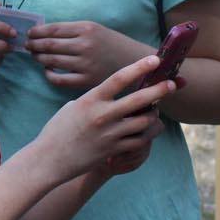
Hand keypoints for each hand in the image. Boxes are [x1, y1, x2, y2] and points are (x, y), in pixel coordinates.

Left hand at [25, 20, 141, 89]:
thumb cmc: (112, 44)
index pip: (53, 29)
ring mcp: (85, 64)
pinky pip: (59, 79)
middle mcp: (84, 45)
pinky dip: (49, 74)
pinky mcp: (86, 81)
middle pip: (49, 45)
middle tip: (27, 45)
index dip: (37, 32)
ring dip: (39, 58)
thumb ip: (73, 31)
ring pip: (51, 61)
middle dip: (34, 45)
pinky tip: (47, 71)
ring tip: (35, 56)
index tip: (30, 33)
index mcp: (86, 28)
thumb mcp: (95, 29)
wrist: (136, 62)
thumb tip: (45, 32)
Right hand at [34, 54, 181, 183]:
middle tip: (170, 84)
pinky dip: (146, 135)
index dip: (139, 67)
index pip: (119, 78)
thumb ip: (93, 99)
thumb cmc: (57, 130)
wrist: (49, 159)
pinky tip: (147, 132)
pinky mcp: (113, 151)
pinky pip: (139, 141)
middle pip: (139, 99)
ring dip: (153, 116)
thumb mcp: (72, 107)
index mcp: (90, 99)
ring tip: (155, 113)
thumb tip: (109, 94)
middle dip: (159, 90)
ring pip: (144, 122)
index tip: (154, 59)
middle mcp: (102, 115)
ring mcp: (109, 134)